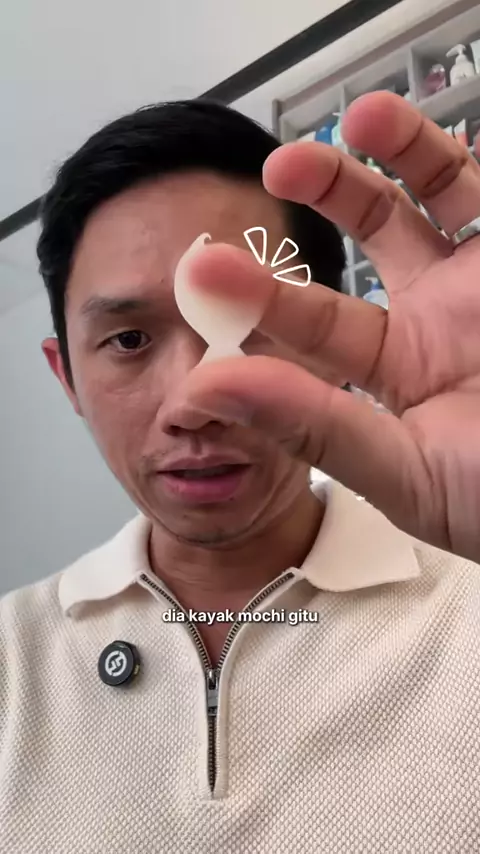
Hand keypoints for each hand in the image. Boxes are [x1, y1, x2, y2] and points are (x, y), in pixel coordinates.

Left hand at [179, 92, 479, 562]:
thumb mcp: (404, 472)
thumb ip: (312, 426)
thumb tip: (204, 387)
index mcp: (396, 370)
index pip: (317, 323)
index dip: (262, 297)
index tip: (202, 269)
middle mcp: (436, 317)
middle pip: (373, 237)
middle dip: (328, 194)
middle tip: (277, 167)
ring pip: (438, 196)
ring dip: (400, 150)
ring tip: (361, 118)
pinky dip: (456, 161)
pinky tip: (430, 135)